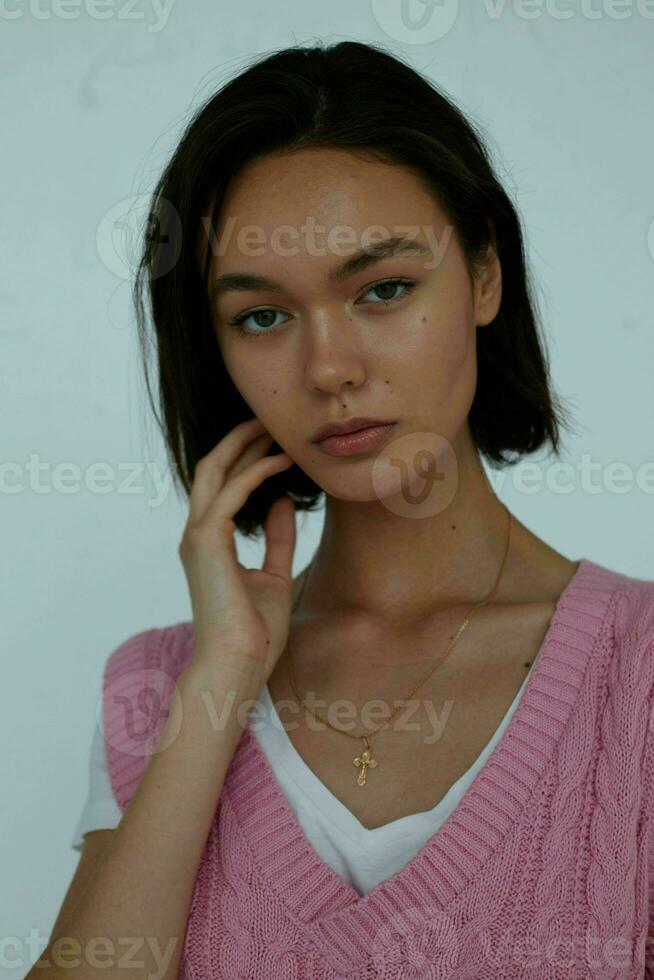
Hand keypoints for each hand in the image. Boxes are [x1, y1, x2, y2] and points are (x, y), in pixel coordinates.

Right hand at [178, 417, 296, 683]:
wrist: (238, 665)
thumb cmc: (254, 632)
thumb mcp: (274, 575)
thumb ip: (277, 539)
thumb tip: (284, 503)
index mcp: (209, 542)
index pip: (222, 485)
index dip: (245, 457)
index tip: (275, 440)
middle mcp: (198, 534)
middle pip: (212, 467)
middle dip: (239, 439)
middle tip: (271, 419)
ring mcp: (197, 536)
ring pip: (215, 471)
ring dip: (246, 445)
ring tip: (276, 428)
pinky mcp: (206, 542)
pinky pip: (230, 493)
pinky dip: (256, 472)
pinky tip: (281, 462)